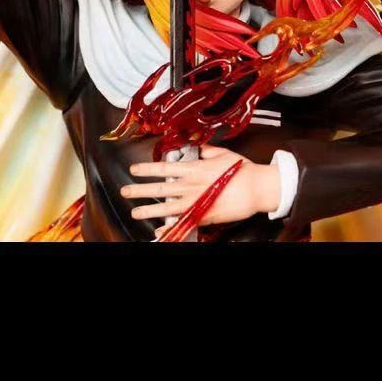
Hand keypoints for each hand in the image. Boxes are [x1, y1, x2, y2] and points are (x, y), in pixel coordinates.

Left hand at [121, 144, 281, 233]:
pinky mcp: (205, 216)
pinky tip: (159, 232)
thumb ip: (206, 151)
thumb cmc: (242, 170)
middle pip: (160, 188)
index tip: (133, 169)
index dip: (147, 168)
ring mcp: (197, 202)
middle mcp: (191, 185)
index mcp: (194, 169)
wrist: (257, 188)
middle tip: (125, 191)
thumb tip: (198, 149)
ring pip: (168, 207)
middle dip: (141, 190)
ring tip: (135, 212)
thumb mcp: (222, 153)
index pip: (164, 168)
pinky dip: (170, 228)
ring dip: (150, 210)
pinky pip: (184, 222)